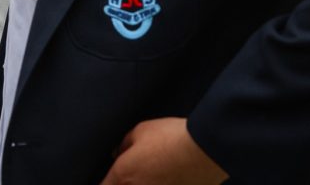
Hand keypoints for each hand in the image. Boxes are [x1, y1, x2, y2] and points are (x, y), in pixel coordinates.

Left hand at [100, 117, 227, 184]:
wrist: (205, 150)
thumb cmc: (171, 137)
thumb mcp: (141, 131)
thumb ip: (124, 144)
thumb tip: (117, 152)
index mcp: (123, 175)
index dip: (104, 183)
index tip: (110, 179)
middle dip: (122, 183)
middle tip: (135, 171)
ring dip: (144, 183)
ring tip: (152, 175)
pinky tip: (167, 179)